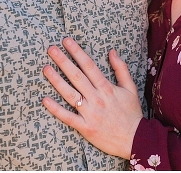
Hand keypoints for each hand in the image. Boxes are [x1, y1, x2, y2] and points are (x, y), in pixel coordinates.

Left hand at [42, 38, 143, 158]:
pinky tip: (45, 100)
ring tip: (45, 68)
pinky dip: (56, 109)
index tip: (66, 41)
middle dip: (63, 61)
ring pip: (70, 94)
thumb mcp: (131, 88)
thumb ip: (121, 69)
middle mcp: (97, 98)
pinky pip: (68, 117)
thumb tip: (112, 51)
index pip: (89, 66)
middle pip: (77, 76)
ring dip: (56, 80)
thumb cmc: (132, 113)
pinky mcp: (85, 128)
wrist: (135, 139)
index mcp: (107, 88)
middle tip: (51, 49)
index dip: (77, 52)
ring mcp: (90, 113)